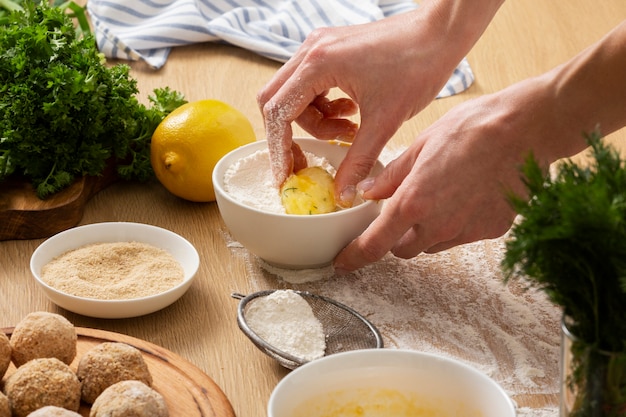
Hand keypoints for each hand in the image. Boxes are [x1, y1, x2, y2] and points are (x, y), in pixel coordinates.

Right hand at [257, 7, 471, 203]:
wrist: (441, 33)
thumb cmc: (417, 66)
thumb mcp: (384, 121)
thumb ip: (358, 160)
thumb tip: (342, 194)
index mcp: (318, 63)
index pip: (279, 112)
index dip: (280, 147)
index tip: (286, 174)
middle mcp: (311, 50)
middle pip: (276, 101)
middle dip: (289, 134)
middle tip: (307, 160)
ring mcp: (319, 47)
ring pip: (294, 95)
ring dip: (314, 121)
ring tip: (349, 131)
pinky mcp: (330, 50)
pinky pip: (311, 85)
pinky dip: (324, 107)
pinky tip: (351, 113)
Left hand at [333, 82, 561, 271]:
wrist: (526, 130)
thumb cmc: (472, 129)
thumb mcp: (420, 146)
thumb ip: (391, 177)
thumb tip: (367, 193)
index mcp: (413, 202)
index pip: (375, 244)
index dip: (355, 257)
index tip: (344, 262)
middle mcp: (438, 225)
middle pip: (403, 250)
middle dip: (396, 236)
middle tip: (402, 210)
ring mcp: (466, 231)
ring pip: (432, 245)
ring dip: (425, 231)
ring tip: (440, 195)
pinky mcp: (491, 231)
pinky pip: (461, 236)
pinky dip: (455, 224)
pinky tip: (466, 196)